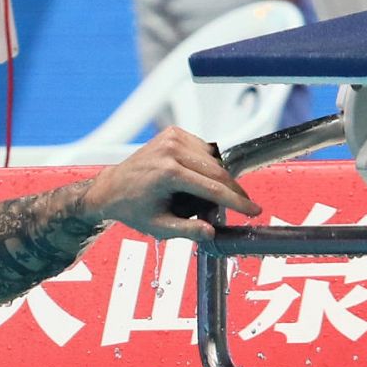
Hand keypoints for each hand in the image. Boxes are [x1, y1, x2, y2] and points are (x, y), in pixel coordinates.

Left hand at [82, 126, 262, 241]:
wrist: (111, 188)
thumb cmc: (132, 209)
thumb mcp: (158, 226)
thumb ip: (186, 231)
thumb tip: (212, 233)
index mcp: (168, 173)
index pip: (213, 189)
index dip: (237, 202)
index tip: (255, 210)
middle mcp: (171, 150)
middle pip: (218, 173)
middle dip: (232, 192)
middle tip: (243, 207)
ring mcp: (172, 138)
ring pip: (214, 161)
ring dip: (216, 179)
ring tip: (200, 197)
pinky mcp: (174, 132)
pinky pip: (204, 150)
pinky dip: (206, 165)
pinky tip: (193, 179)